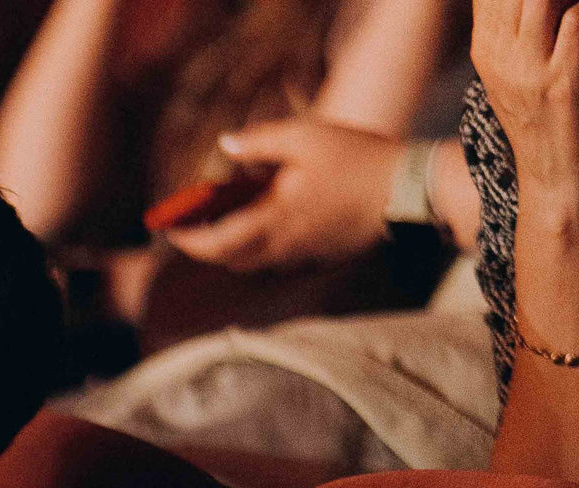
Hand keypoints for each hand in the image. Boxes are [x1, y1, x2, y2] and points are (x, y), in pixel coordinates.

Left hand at [161, 119, 399, 270]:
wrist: (410, 188)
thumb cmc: (357, 159)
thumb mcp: (305, 137)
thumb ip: (259, 141)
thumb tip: (225, 145)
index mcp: (273, 222)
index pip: (215, 245)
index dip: (187, 240)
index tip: (169, 228)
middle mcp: (283, 247)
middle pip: (230, 259)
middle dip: (205, 244)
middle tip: (193, 221)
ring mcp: (303, 254)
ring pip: (253, 260)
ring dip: (233, 243)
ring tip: (228, 213)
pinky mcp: (321, 253)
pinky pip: (279, 254)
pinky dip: (261, 240)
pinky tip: (268, 212)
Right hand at [476, 0, 578, 198]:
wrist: (555, 177)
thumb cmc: (542, 120)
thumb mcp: (510, 75)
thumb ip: (509, 31)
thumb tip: (517, 4)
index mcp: (486, 50)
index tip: (546, 9)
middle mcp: (500, 57)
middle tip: (565, 9)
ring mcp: (529, 70)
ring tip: (578, 9)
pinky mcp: (563, 80)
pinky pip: (578, 17)